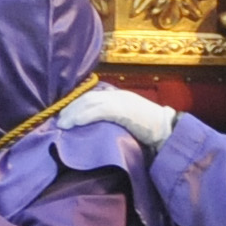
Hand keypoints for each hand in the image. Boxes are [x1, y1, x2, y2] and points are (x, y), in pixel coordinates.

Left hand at [57, 84, 176, 151]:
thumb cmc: (148, 129)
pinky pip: (100, 110)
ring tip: (62, 124)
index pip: (91, 96)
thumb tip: (92, 130)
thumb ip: (111, 120)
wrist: (167, 130)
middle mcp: (117, 95)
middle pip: (87, 97)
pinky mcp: (124, 109)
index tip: (63, 115)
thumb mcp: (126, 121)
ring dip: (74, 113)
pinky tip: (74, 123)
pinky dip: (85, 116)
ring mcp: (121, 100)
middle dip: (71, 108)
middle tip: (58, 120)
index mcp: (118, 97)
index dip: (75, 105)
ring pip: (91, 102)